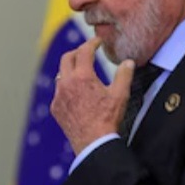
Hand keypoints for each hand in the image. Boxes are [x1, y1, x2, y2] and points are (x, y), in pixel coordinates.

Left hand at [50, 37, 134, 154]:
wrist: (93, 142)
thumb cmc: (108, 118)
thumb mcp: (120, 95)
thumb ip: (124, 75)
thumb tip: (128, 62)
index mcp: (83, 77)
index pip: (84, 51)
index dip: (92, 43)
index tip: (97, 42)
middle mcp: (66, 83)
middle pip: (66, 58)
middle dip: (77, 52)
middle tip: (87, 52)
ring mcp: (59, 96)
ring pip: (61, 75)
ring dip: (71, 70)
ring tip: (82, 73)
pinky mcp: (55, 108)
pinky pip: (59, 91)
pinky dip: (67, 86)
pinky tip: (77, 93)